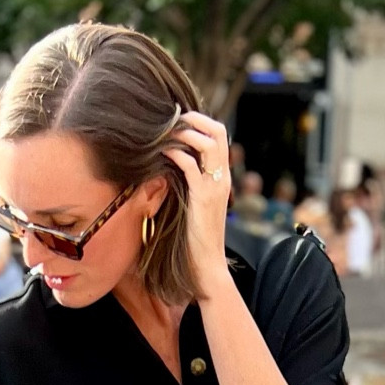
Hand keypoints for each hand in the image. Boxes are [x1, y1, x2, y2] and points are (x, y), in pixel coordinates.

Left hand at [161, 110, 233, 297]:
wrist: (207, 264)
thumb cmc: (196, 238)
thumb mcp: (195, 204)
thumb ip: (189, 183)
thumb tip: (171, 166)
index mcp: (222, 177)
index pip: (220, 135)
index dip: (200, 122)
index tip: (178, 121)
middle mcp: (223, 177)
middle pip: (217, 131)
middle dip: (193, 119)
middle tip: (170, 120)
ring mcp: (215, 186)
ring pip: (207, 143)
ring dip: (184, 133)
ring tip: (164, 134)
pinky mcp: (203, 197)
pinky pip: (190, 166)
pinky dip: (175, 154)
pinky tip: (161, 154)